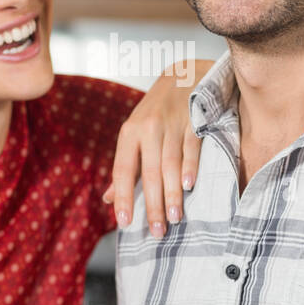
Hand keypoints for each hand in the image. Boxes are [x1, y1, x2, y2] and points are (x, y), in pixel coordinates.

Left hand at [106, 59, 214, 237]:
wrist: (185, 73)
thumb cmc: (158, 110)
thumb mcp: (135, 132)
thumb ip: (125, 166)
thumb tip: (109, 198)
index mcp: (130, 133)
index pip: (123, 170)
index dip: (123, 197)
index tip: (124, 222)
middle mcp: (148, 128)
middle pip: (149, 173)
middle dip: (152, 204)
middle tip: (156, 231)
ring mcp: (172, 124)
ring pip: (169, 164)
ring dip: (172, 193)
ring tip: (174, 217)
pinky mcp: (194, 121)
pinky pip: (191, 148)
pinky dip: (190, 166)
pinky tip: (188, 186)